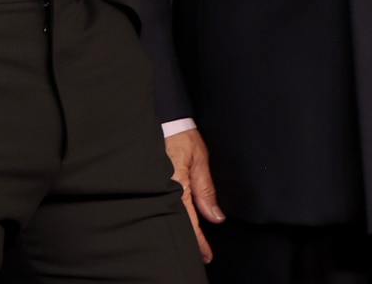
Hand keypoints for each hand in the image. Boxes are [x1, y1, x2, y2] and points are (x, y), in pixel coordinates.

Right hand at [165, 128, 224, 262]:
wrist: (164, 117)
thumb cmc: (181, 134)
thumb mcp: (200, 159)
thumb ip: (206, 189)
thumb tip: (215, 217)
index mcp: (177, 184)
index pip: (190, 221)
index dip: (199, 241)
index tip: (207, 255)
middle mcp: (165, 187)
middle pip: (178, 221)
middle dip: (190, 239)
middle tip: (202, 253)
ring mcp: (158, 184)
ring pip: (171, 214)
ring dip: (183, 227)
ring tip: (194, 242)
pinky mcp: (155, 180)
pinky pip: (165, 202)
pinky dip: (174, 214)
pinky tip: (180, 219)